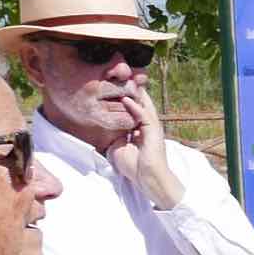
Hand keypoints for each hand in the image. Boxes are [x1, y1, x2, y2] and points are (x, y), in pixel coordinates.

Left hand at [106, 85, 182, 207]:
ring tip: (124, 80)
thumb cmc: (135, 167)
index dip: (125, 95)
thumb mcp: (117, 148)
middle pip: (140, 100)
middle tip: (121, 74)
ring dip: (134, 92)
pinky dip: (135, 107)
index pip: (133, 106)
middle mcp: (148, 124)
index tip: (114, 84)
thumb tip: (100, 133)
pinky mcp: (154, 132)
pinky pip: (144, 116)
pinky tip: (126, 99)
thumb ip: (112, 137)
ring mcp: (152, 127)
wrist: (148, 180)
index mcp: (140, 127)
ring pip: (144, 104)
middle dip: (131, 88)